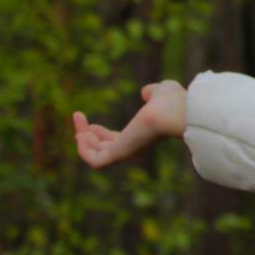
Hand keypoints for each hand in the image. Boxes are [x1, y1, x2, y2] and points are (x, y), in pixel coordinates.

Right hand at [72, 80, 187, 167]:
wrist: (175, 111)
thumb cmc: (172, 101)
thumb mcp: (160, 92)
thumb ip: (152, 93)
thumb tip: (146, 92)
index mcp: (142, 135)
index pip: (116, 141)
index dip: (100, 135)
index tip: (89, 124)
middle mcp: (134, 147)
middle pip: (103, 150)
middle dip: (87, 137)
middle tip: (78, 118)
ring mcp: (127, 152)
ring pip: (96, 157)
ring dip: (83, 140)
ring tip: (79, 119)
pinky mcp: (120, 154)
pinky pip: (96, 161)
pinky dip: (84, 150)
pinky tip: (81, 132)